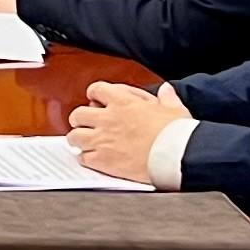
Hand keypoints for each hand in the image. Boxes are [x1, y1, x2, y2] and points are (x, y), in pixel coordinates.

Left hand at [67, 82, 184, 181]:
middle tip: (85, 123)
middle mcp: (108, 118)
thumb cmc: (174, 132)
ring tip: (83, 142)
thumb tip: (166, 90)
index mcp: (123, 102)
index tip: (96, 99)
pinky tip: (91, 159)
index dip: (95, 94)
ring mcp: (102, 140)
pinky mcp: (103, 160)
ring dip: (78, 138)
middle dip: (79, 119)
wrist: (173, 155)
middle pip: (78, 114)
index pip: (96, 89)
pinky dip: (85, 158)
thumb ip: (167, 98)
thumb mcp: (174, 109)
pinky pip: (83, 158)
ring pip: (75, 136)